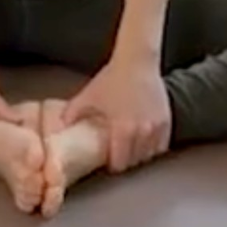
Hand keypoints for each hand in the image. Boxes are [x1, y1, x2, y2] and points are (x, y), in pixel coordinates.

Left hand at [54, 55, 170, 171]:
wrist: (136, 61)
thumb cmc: (112, 78)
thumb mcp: (88, 96)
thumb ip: (72, 113)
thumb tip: (59, 126)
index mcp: (122, 129)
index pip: (120, 163)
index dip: (112, 165)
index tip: (108, 161)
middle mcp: (142, 132)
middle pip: (135, 161)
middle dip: (126, 161)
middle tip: (119, 155)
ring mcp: (156, 127)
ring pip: (150, 155)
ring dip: (140, 155)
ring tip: (131, 149)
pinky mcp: (166, 120)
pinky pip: (162, 145)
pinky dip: (154, 147)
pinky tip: (145, 141)